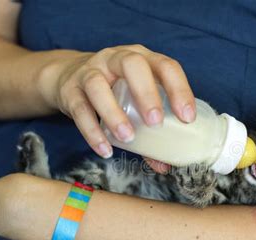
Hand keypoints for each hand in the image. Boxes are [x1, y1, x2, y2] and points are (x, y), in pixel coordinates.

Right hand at [38, 45, 195, 157]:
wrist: (68, 77)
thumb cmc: (114, 89)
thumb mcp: (134, 99)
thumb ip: (150, 130)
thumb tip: (164, 165)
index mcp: (142, 58)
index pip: (166, 66)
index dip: (180, 89)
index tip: (187, 118)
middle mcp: (117, 58)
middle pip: (132, 65)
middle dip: (146, 94)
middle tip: (155, 123)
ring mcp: (91, 71)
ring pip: (98, 86)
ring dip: (114, 113)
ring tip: (127, 138)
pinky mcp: (70, 89)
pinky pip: (79, 108)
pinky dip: (92, 131)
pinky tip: (105, 149)